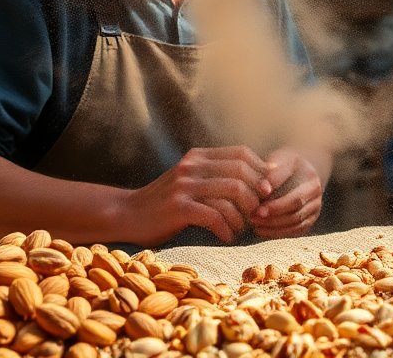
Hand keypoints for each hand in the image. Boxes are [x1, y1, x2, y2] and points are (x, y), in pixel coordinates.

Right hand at [121, 146, 272, 244]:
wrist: (126, 215)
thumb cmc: (166, 202)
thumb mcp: (190, 180)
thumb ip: (217, 176)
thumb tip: (260, 179)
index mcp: (198, 156)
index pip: (241, 153)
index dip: (260, 171)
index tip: (266, 192)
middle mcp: (192, 165)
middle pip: (241, 172)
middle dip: (256, 195)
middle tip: (258, 214)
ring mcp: (184, 185)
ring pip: (232, 192)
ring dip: (244, 215)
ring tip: (241, 229)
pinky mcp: (178, 207)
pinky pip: (215, 215)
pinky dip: (227, 229)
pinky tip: (227, 237)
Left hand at [250, 148, 325, 238]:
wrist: (294, 170)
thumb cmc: (282, 164)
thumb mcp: (279, 159)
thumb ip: (273, 173)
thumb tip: (264, 188)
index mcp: (311, 179)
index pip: (295, 198)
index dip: (276, 205)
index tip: (257, 208)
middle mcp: (316, 195)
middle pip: (297, 213)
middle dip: (274, 217)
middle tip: (253, 218)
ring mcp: (314, 208)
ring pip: (296, 224)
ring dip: (274, 227)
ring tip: (254, 223)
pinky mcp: (309, 219)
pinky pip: (295, 231)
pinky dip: (278, 233)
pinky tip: (261, 230)